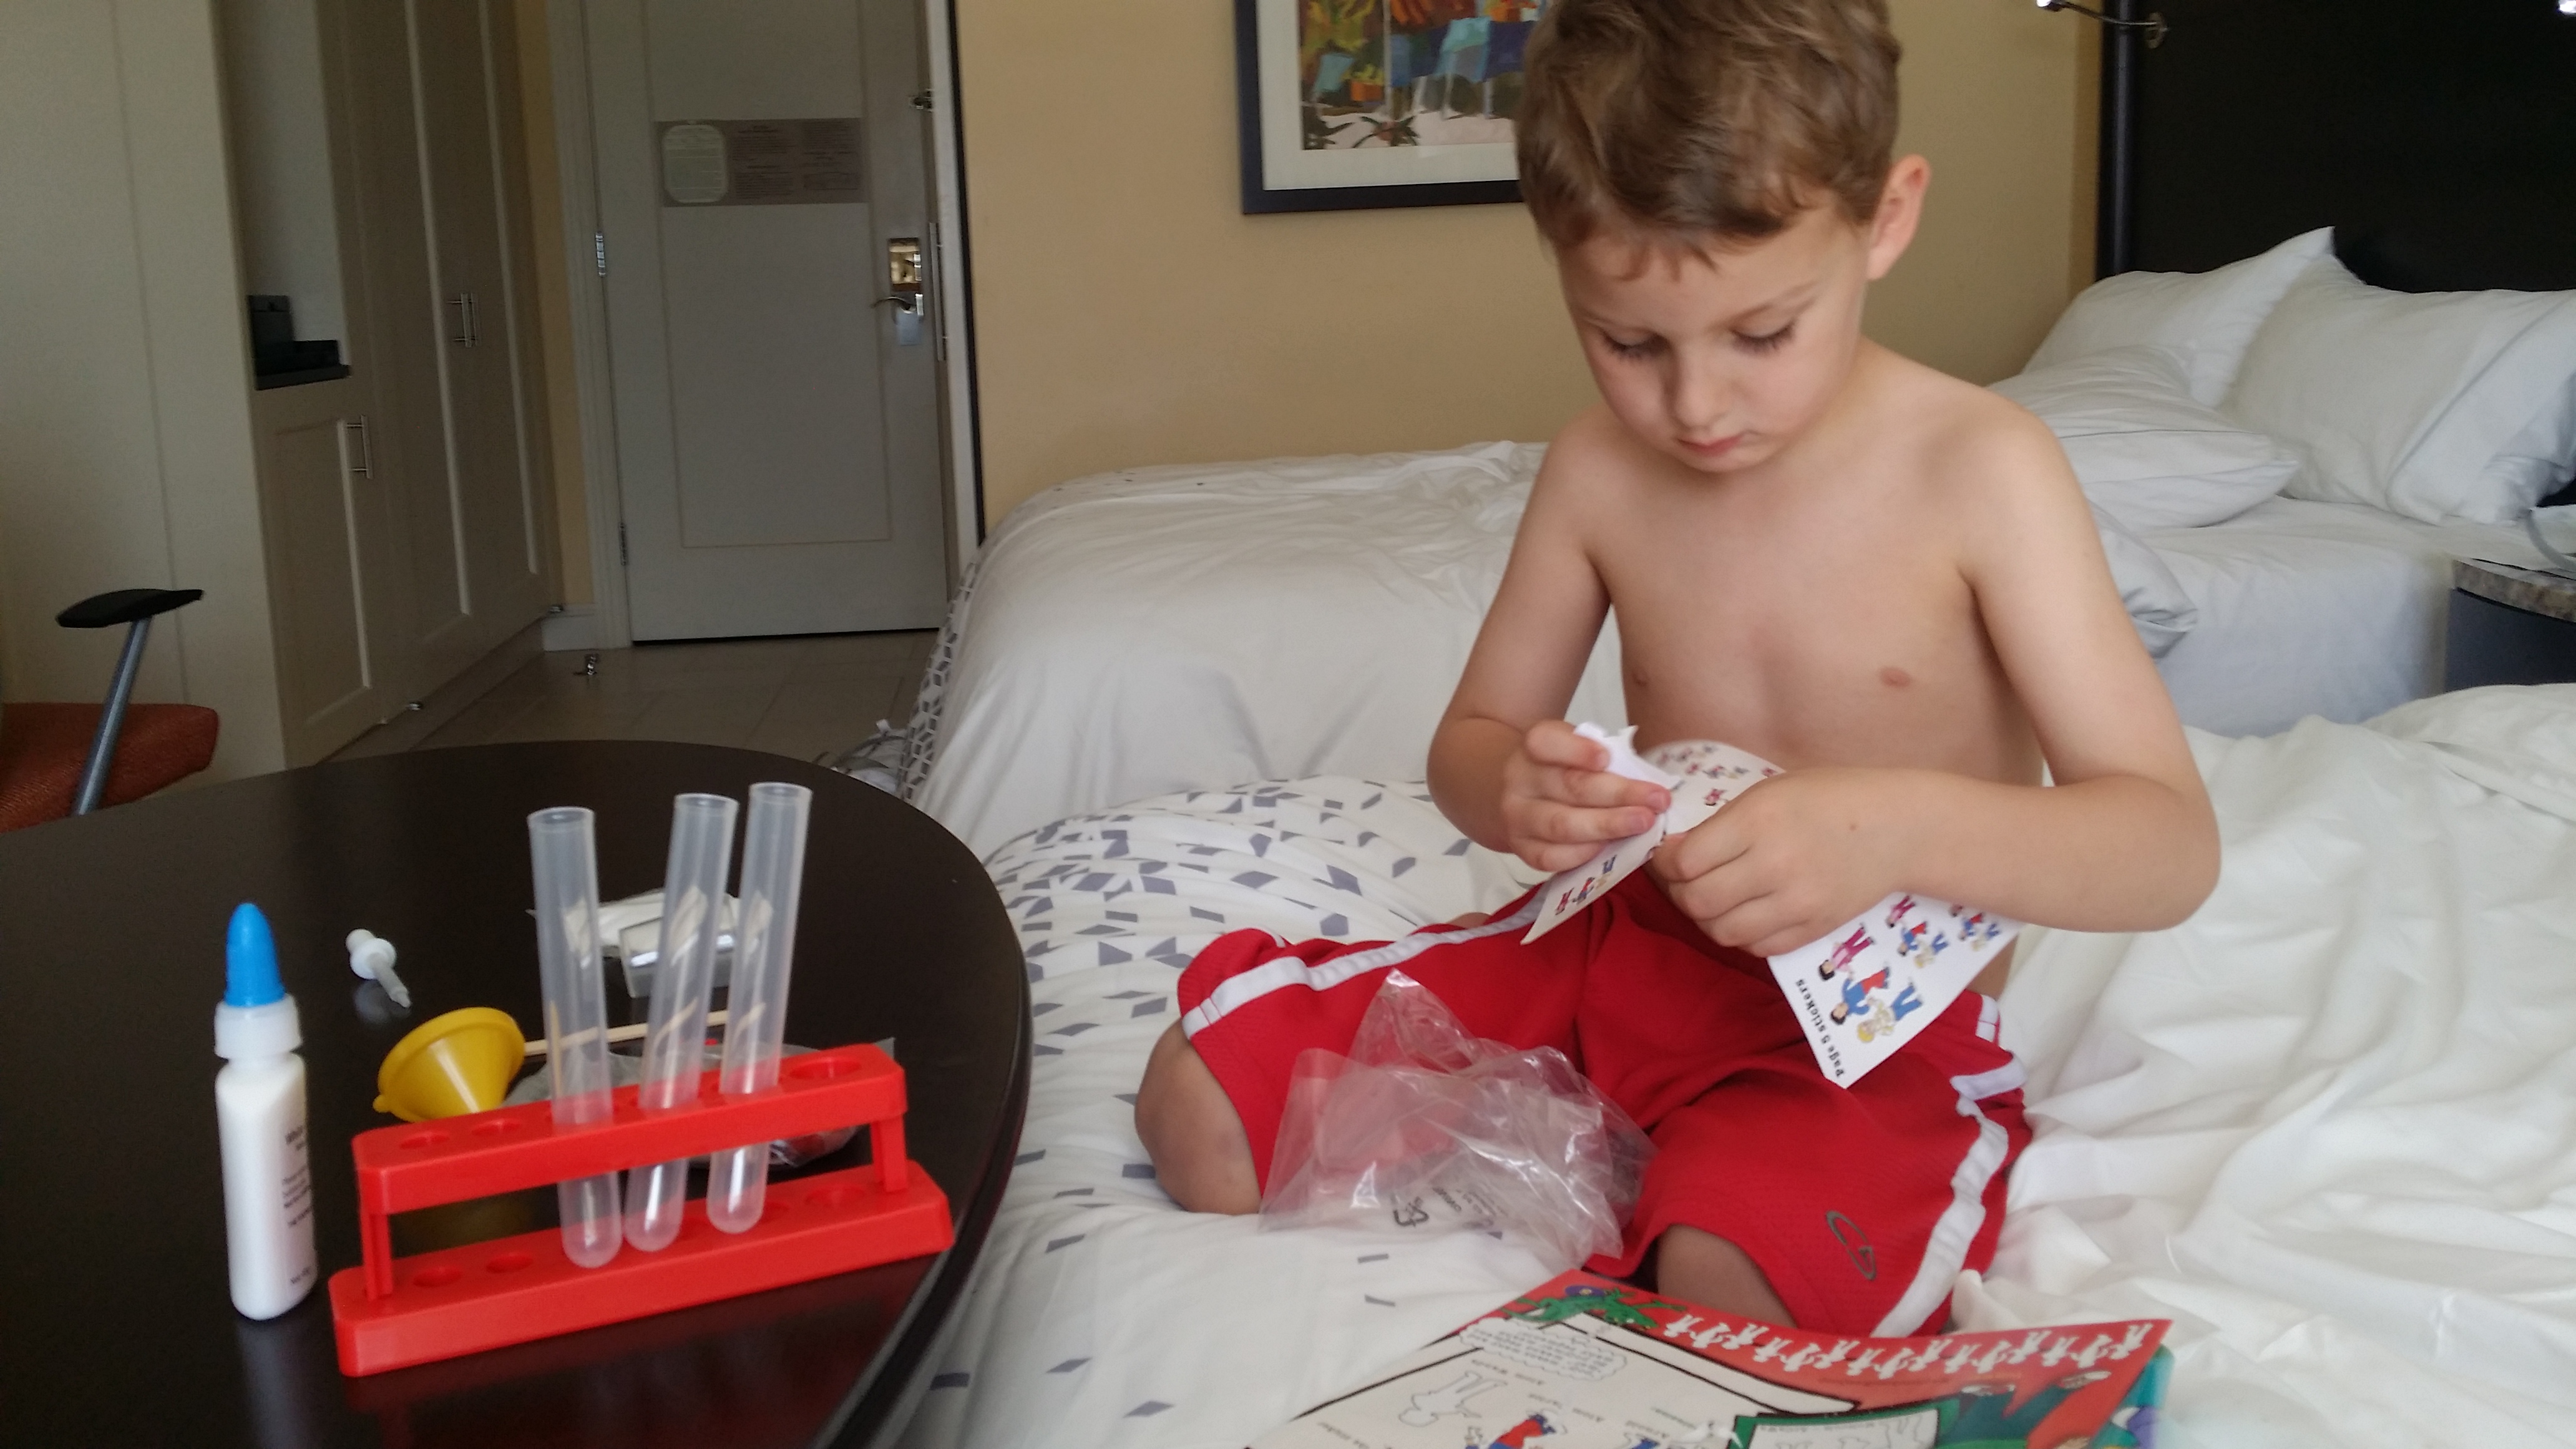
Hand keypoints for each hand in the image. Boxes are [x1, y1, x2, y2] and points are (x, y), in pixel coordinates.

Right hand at [1499, 721, 1669, 872]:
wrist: (1520, 795)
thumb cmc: (1564, 770)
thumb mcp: (1578, 750)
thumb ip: (1604, 761)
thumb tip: (1648, 785)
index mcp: (1533, 747)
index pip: (1545, 742)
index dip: (1576, 750)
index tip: (1607, 758)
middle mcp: (1519, 780)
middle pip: (1568, 787)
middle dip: (1618, 794)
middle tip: (1657, 800)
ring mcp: (1517, 817)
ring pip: (1562, 825)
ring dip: (1608, 825)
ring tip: (1644, 823)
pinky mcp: (1522, 849)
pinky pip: (1553, 857)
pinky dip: (1586, 853)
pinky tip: (1613, 847)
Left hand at [1648, 768, 1911, 957]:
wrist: (1896, 828)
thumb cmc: (1828, 799)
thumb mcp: (1769, 793)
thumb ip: (1722, 824)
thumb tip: (1673, 853)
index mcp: (1758, 821)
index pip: (1685, 860)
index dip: (1664, 861)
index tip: (1667, 854)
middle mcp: (1775, 865)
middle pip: (1697, 901)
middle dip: (1679, 892)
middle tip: (1686, 879)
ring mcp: (1796, 904)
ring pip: (1722, 931)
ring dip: (1707, 918)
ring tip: (1715, 898)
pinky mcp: (1813, 929)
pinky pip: (1757, 947)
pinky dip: (1741, 934)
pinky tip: (1746, 912)